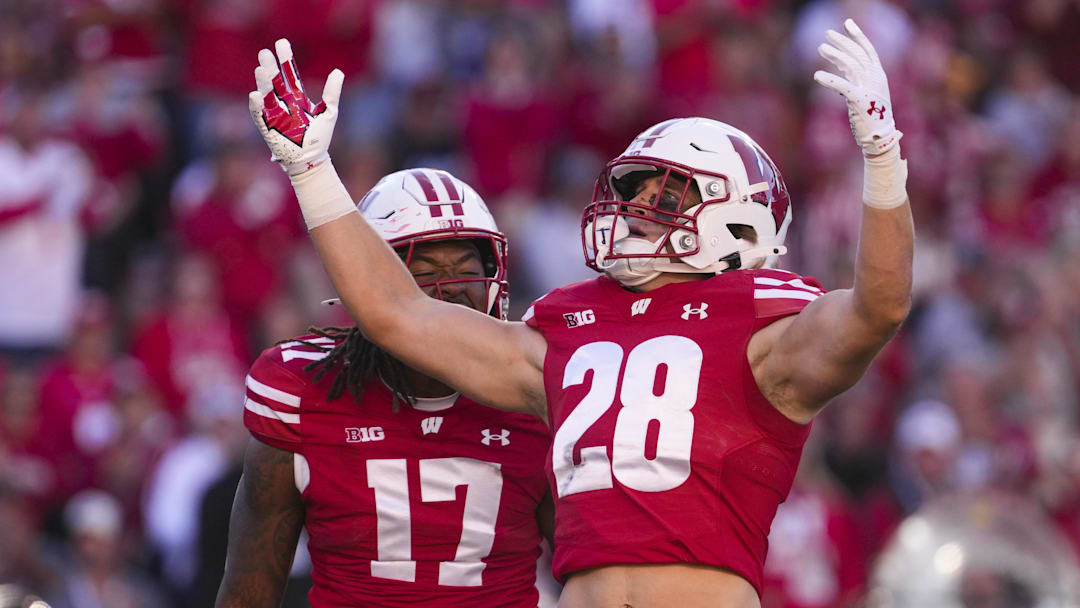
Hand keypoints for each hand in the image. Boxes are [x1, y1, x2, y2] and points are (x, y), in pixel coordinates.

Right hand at [248, 39, 343, 175]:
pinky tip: (256, 95)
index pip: (290, 74)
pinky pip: (260, 115)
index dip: (285, 59)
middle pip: (274, 81)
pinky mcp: (268, 128)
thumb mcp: (329, 112)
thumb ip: (332, 93)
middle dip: (270, 67)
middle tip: (265, 53)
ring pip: (266, 95)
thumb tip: (338, 71)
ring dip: (263, 83)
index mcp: (297, 97)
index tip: (281, 43)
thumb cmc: (319, 137)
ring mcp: (274, 114)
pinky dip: (257, 106)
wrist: (312, 160)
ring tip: (261, 69)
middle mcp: (283, 103)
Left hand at [814, 19, 900, 156]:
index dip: (858, 35)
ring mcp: (869, 89)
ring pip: (851, 65)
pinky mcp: (859, 101)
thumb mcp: (863, 92)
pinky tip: (817, 76)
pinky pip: (843, 86)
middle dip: (842, 42)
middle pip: (858, 54)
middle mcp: (876, 79)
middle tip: (827, 34)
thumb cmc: (870, 117)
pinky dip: (830, 80)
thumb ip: (854, 77)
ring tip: (820, 48)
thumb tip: (841, 64)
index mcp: (879, 76)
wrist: (880, 139)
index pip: (868, 50)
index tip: (847, 23)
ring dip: (835, 55)